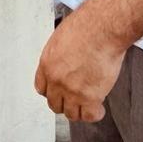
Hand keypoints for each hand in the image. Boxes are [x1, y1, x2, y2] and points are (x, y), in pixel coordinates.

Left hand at [34, 6, 125, 122]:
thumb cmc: (86, 25)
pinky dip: (95, 114)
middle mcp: (56, 80)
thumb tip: (65, 59)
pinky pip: (89, 116)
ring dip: (79, 109)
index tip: (59, 90)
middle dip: (65, 101)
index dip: (52, 90)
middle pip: (54, 103)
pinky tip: (99, 108)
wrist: (101, 28)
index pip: (42, 88)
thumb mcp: (62, 36)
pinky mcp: (90, 98)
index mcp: (47, 63)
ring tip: (87, 104)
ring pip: (71, 114)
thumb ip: (60, 54)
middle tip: (75, 98)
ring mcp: (72, 91)